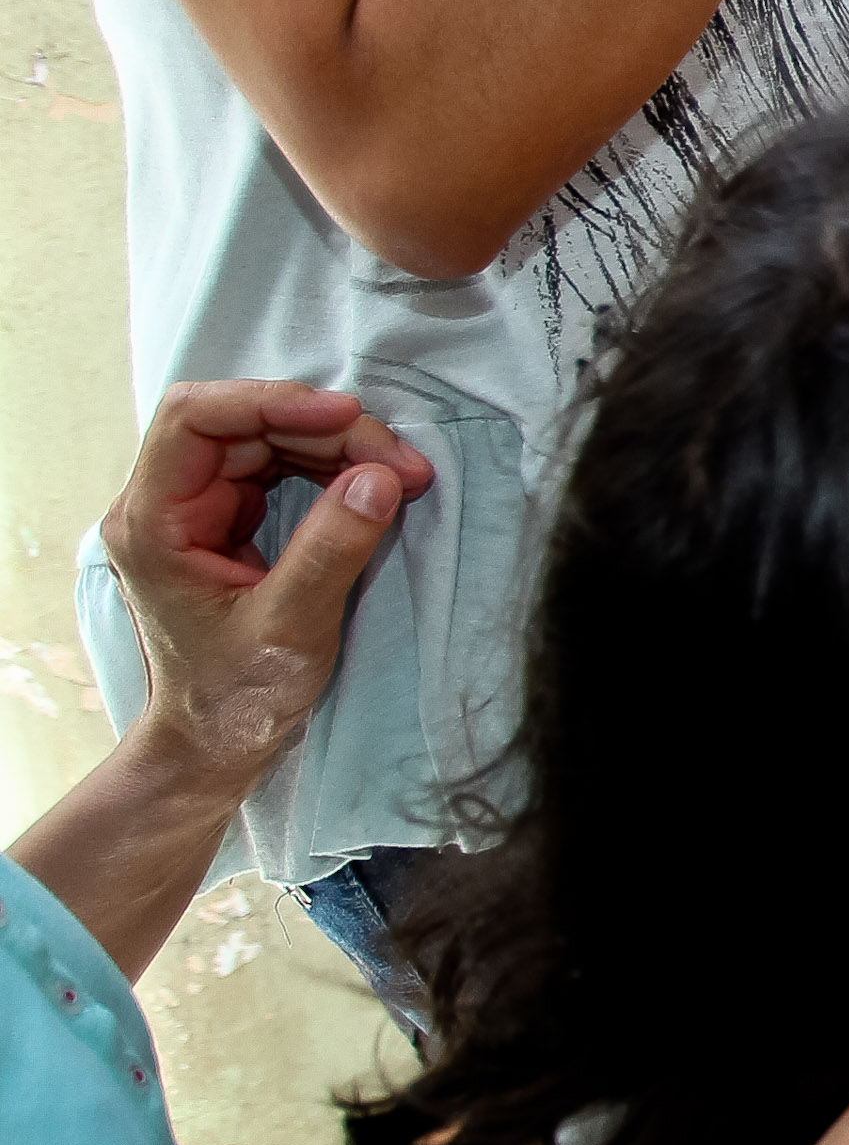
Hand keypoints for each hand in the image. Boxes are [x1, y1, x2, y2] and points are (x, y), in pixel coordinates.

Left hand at [101, 380, 433, 795]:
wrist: (216, 742)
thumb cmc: (237, 696)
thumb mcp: (291, 627)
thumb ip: (331, 550)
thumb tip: (381, 476)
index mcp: (152, 523)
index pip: (193, 419)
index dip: (270, 402)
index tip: (348, 417)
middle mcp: (164, 504)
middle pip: (241, 423)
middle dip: (326, 430)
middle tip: (400, 463)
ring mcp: (196, 509)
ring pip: (266, 438)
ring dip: (337, 446)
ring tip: (400, 474)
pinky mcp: (227, 518)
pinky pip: (279, 464)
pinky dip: (330, 465)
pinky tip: (372, 485)